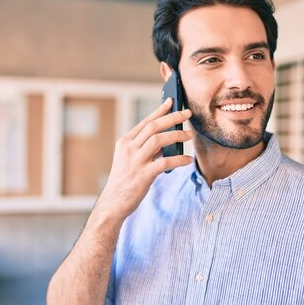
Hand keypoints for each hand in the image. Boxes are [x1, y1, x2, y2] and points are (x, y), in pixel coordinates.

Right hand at [93, 98, 192, 221]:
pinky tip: (187, 159)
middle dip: (172, 118)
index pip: (145, 121)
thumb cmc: (125, 180)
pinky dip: (178, 159)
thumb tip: (168, 139)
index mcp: (125, 142)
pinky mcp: (143, 175)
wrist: (113, 202)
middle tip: (187, 114)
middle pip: (154, 126)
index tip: (172, 101)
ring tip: (189, 135)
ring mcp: (135, 161)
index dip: (160, 110)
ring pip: (159, 140)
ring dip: (177, 135)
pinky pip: (165, 163)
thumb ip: (146, 148)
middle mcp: (129, 148)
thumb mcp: (130, 159)